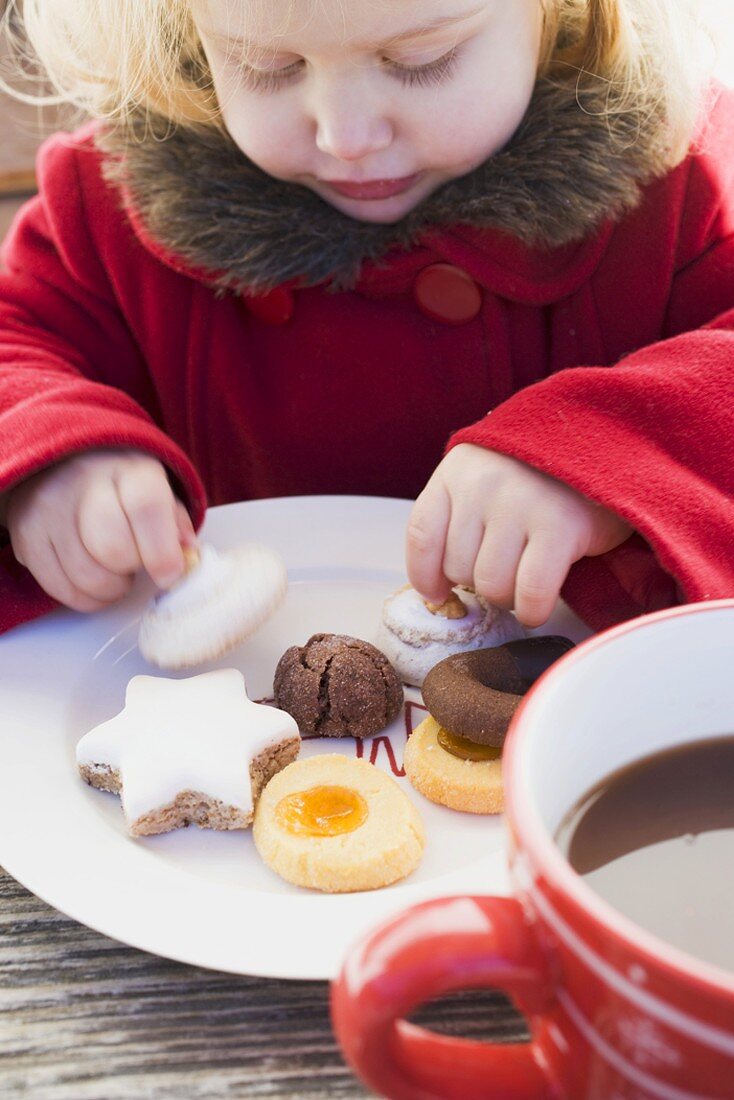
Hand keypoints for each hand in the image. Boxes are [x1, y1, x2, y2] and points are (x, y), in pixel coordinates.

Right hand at [5, 449, 196, 611]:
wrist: (64, 468)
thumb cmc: (122, 488)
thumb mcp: (158, 492)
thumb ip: (176, 524)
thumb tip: (187, 558)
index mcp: (128, 469)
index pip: (145, 507)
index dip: (161, 551)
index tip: (170, 574)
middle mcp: (83, 484)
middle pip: (112, 548)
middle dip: (133, 569)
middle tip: (137, 563)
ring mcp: (49, 511)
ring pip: (86, 576)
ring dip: (111, 589)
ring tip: (116, 572)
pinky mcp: (27, 538)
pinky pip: (61, 589)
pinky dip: (86, 597)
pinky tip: (95, 581)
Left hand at [406, 444, 632, 627]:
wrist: (605, 447)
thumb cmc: (539, 478)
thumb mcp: (484, 480)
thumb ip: (458, 520)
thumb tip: (437, 590)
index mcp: (456, 472)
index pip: (422, 535)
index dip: (426, 576)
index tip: (439, 594)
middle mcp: (482, 484)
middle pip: (458, 569)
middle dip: (481, 583)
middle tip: (508, 569)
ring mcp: (520, 503)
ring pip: (491, 585)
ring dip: (508, 598)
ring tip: (527, 579)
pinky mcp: (560, 526)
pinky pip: (531, 592)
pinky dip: (533, 609)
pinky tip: (538, 605)